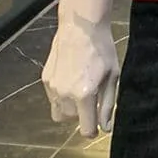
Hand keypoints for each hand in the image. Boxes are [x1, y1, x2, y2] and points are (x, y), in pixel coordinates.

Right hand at [41, 0, 119, 137]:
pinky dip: (61, 96)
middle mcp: (65, 94)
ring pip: (59, 112)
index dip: (92, 130)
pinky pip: (52, 98)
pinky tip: (71, 77)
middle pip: (72, 121)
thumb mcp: (112, 76)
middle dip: (82, 115)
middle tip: (92, 97)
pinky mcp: (45, 79)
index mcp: (84, 95)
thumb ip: (108, 105)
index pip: (85, 129)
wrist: (81, 27)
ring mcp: (52, 87)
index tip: (96, 125)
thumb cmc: (102, 49)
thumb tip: (105, 127)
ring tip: (81, 88)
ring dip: (69, 108)